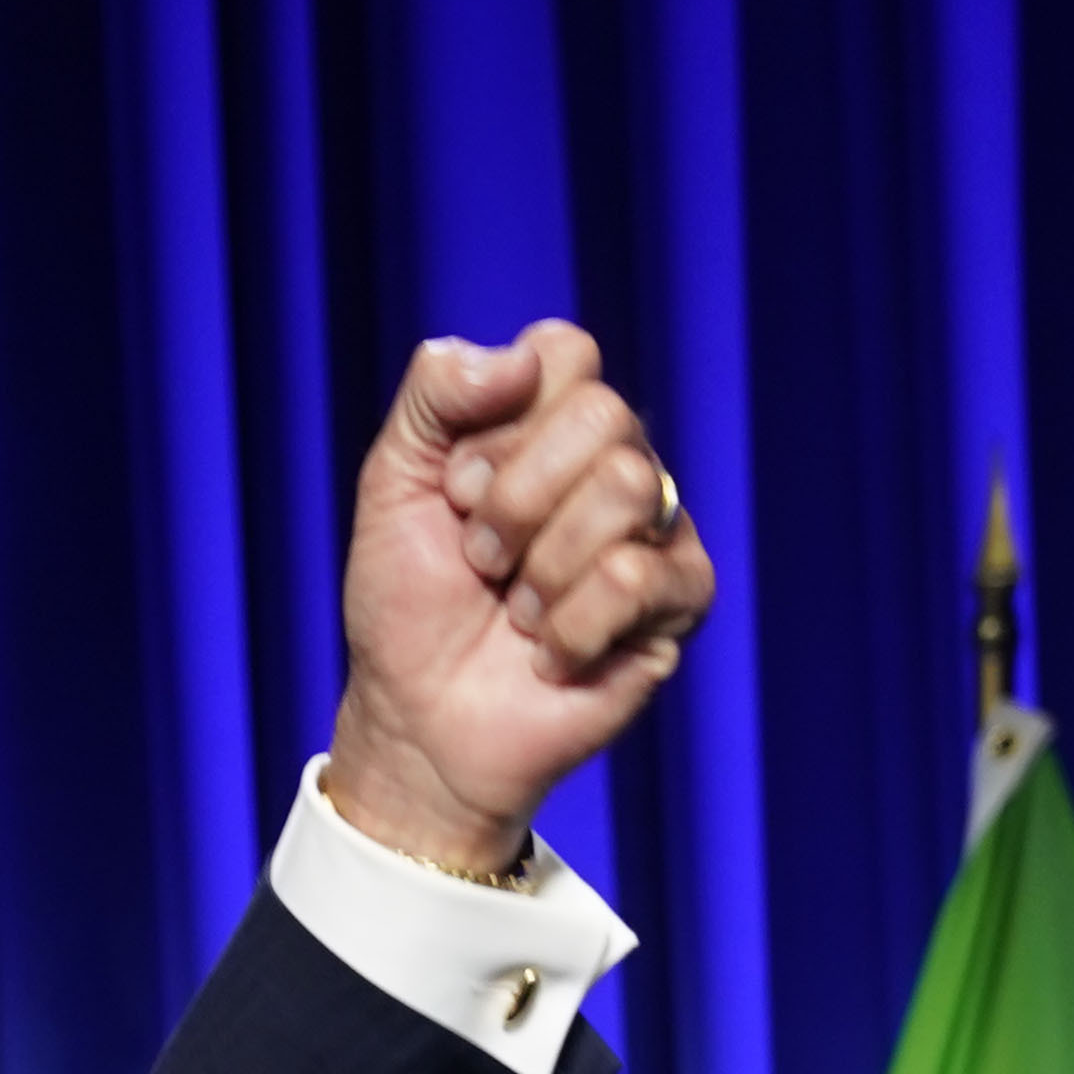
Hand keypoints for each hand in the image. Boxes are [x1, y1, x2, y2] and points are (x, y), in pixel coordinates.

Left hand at [325, 321, 713, 879]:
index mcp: (551, 423)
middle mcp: (616, 462)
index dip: (497, 427)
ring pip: (629, 489)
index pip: (567, 353)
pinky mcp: (681, 599)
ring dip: (540, 568)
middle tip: (481, 558)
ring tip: (513, 610)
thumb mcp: (391, 482)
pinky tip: (549, 654)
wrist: (418, 720)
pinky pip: (638, 575)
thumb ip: (435, 393)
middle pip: (606, 417)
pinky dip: (568, 627)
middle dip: (515, 499)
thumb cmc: (407, 604)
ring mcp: (658, 528)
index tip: (456, 490)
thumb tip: (521, 358)